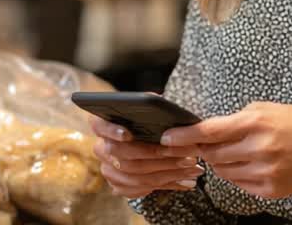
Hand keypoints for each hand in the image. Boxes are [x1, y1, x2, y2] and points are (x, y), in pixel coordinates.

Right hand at [88, 114, 204, 198]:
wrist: (144, 143)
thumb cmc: (146, 123)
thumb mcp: (146, 111)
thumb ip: (149, 106)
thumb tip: (158, 101)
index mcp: (102, 125)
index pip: (99, 126)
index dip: (112, 131)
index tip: (128, 134)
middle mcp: (101, 149)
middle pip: (125, 156)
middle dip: (158, 155)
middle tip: (186, 153)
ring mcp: (108, 170)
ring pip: (136, 176)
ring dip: (169, 172)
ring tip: (193, 167)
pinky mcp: (118, 186)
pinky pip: (142, 189)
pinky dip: (167, 185)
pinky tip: (186, 181)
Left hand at [160, 102, 291, 199]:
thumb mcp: (268, 109)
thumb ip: (238, 118)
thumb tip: (209, 129)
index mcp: (256, 123)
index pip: (209, 131)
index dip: (185, 135)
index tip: (168, 138)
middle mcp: (259, 148)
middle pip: (212, 154)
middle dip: (205, 149)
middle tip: (208, 143)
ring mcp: (265, 172)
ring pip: (223, 172)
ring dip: (221, 162)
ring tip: (237, 152)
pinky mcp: (271, 190)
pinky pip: (239, 184)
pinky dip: (238, 174)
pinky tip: (251, 164)